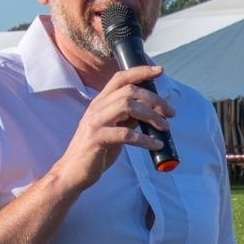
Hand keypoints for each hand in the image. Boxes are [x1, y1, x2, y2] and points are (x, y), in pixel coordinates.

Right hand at [55, 65, 175, 190]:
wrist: (72, 173)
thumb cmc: (95, 151)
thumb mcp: (114, 129)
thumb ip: (128, 118)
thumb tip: (150, 111)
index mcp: (101, 102)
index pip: (120, 78)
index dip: (140, 71)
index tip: (159, 71)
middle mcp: (96, 108)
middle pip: (129, 91)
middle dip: (154, 99)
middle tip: (170, 113)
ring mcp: (95, 122)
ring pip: (128, 106)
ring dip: (151, 116)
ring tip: (165, 127)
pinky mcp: (96, 139)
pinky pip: (125, 135)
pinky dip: (144, 139)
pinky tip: (156, 144)